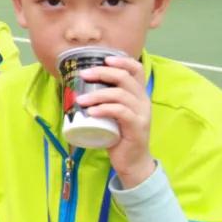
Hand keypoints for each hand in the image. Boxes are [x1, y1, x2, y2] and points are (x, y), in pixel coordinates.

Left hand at [76, 56, 154, 187]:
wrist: (132, 162)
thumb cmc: (118, 135)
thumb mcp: (112, 114)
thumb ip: (103, 100)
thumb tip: (78, 86)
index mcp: (138, 95)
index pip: (137, 70)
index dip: (122, 61)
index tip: (104, 59)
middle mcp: (143, 101)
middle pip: (126, 78)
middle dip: (102, 73)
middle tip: (83, 75)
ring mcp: (141, 114)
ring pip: (121, 95)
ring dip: (97, 94)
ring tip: (80, 100)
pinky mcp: (137, 127)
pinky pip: (121, 112)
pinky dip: (104, 109)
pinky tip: (91, 112)